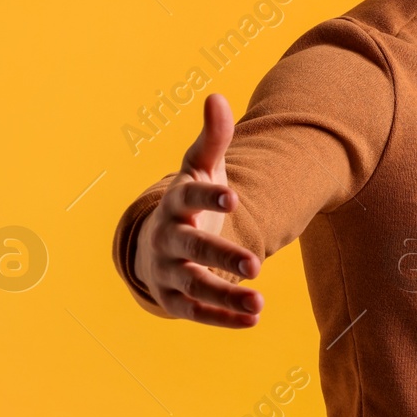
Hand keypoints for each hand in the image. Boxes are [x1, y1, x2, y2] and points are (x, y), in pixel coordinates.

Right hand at [133, 93, 264, 325]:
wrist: (156, 245)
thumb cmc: (188, 201)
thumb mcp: (199, 169)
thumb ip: (213, 138)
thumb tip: (217, 96)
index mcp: (175, 204)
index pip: (189, 199)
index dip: (210, 197)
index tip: (234, 195)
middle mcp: (167, 239)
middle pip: (193, 249)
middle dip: (222, 257)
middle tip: (257, 264)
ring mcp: (168, 271)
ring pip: (196, 286)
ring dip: (226, 295)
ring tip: (260, 302)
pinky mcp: (174, 300)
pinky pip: (198, 312)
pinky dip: (223, 317)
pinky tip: (253, 319)